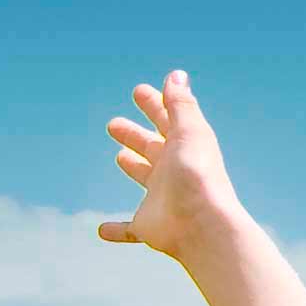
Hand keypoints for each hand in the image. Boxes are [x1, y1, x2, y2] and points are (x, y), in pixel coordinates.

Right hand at [97, 70, 248, 261]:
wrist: (203, 225)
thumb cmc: (196, 175)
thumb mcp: (189, 133)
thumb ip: (181, 105)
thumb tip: (177, 74)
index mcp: (185, 148)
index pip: (169, 120)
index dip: (155, 104)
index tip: (139, 90)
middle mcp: (174, 172)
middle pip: (152, 148)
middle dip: (135, 135)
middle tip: (113, 124)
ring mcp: (162, 200)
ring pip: (145, 179)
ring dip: (134, 167)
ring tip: (120, 156)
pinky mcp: (149, 226)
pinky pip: (130, 229)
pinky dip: (117, 230)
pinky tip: (102, 230)